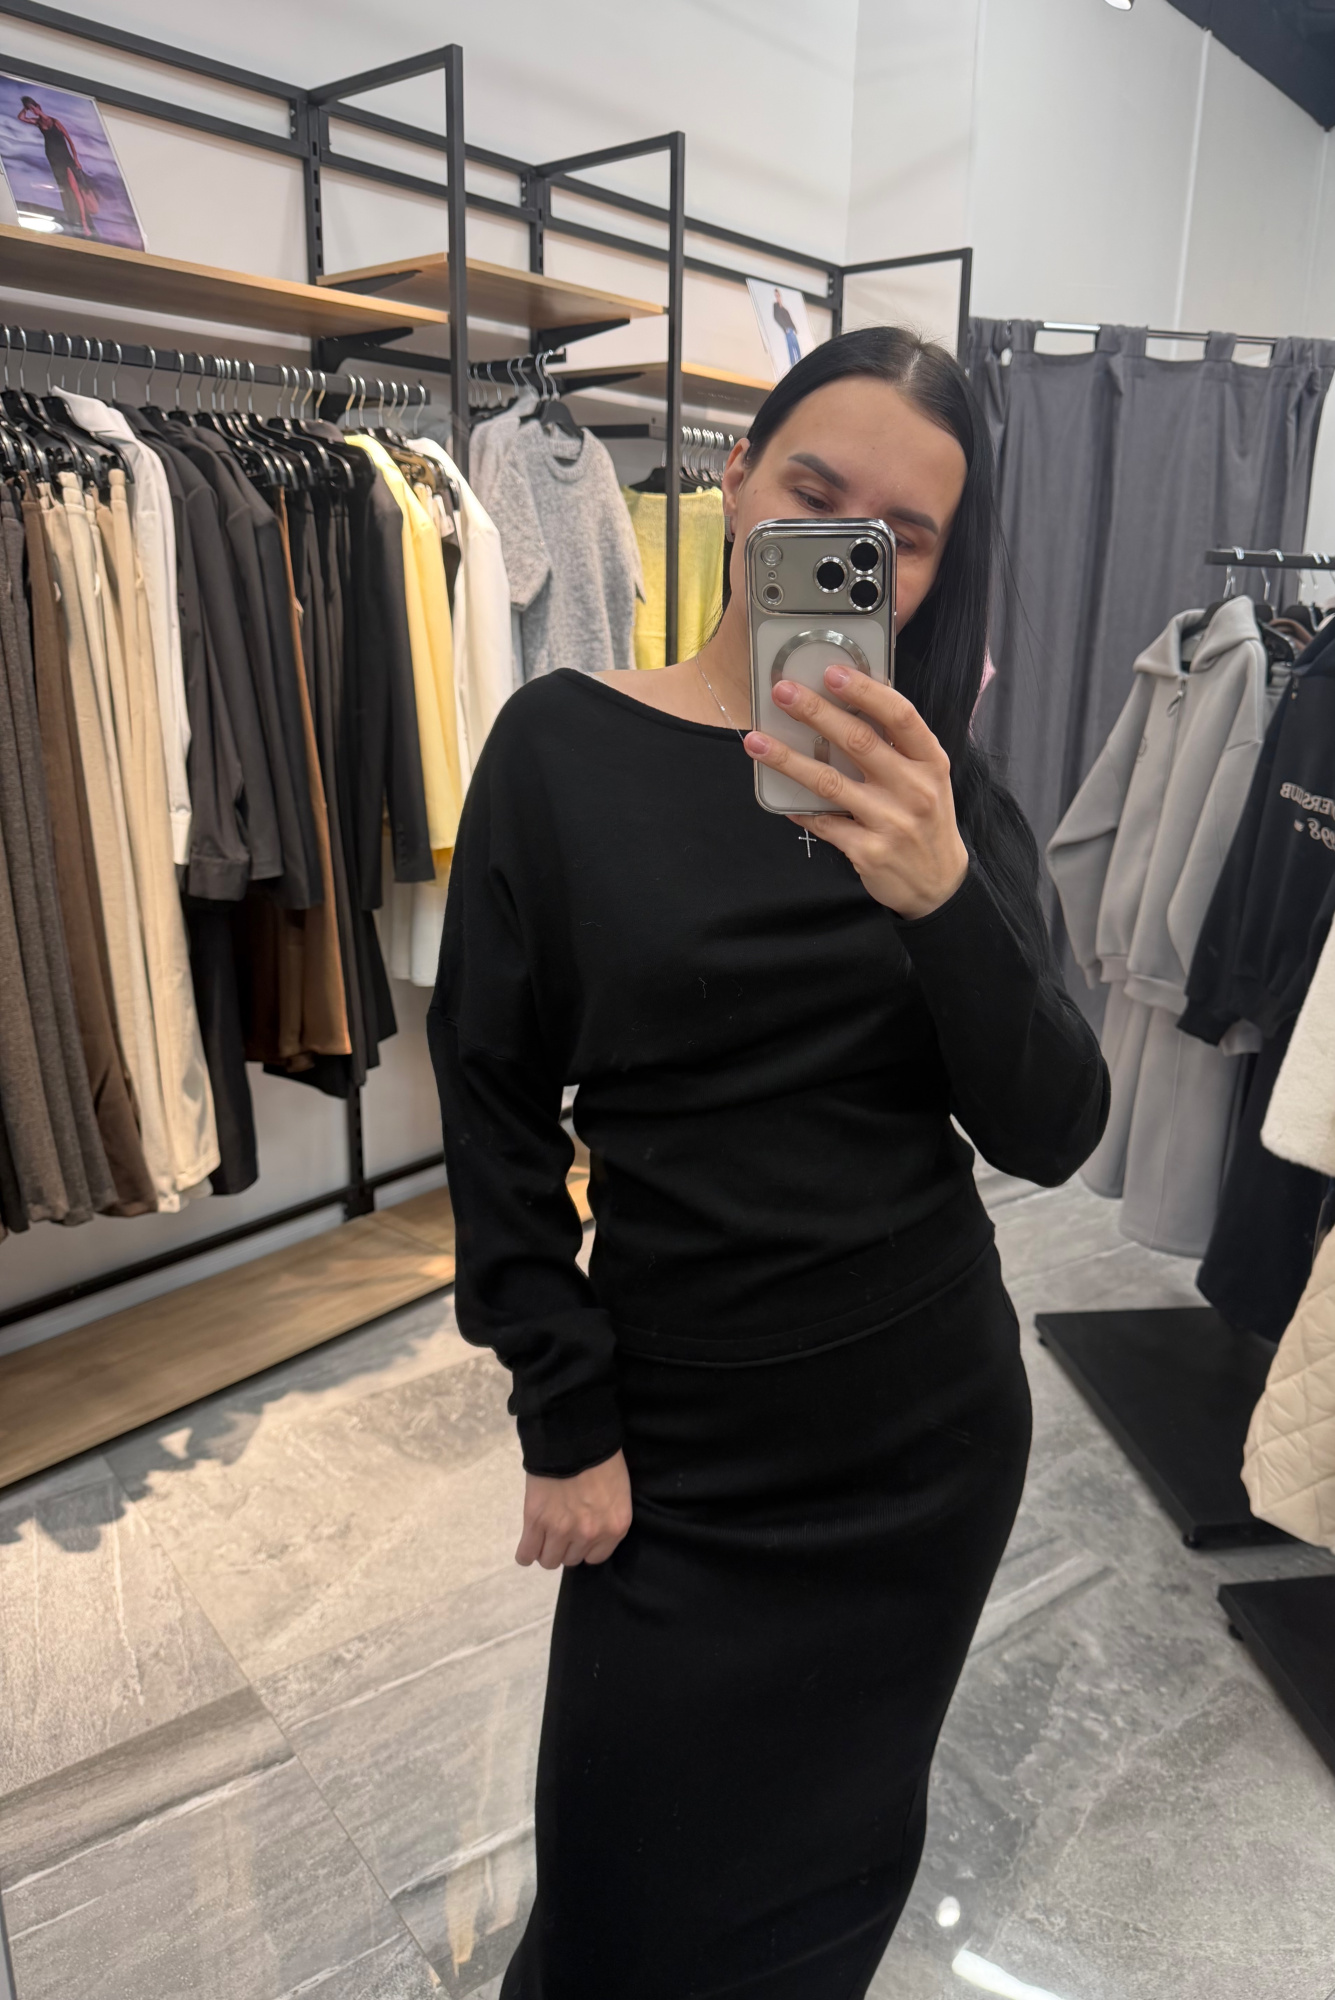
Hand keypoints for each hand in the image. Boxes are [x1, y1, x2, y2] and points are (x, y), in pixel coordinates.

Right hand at [515, 1449, 632, 1568]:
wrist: (574, 1436)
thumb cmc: (600, 1457)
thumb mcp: (616, 1491)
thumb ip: (606, 1516)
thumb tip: (590, 1531)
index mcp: (615, 1527)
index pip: (596, 1558)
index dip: (585, 1546)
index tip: (579, 1536)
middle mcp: (590, 1535)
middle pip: (571, 1559)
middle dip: (566, 1546)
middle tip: (561, 1527)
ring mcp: (562, 1530)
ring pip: (549, 1560)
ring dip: (546, 1550)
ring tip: (543, 1536)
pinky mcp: (537, 1521)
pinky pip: (527, 1553)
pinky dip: (525, 1554)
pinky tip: (527, 1548)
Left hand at [744, 667, 968, 919]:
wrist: (938, 885)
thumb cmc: (926, 821)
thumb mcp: (928, 780)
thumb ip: (898, 749)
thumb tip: (848, 707)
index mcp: (931, 763)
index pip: (900, 716)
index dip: (866, 691)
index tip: (832, 672)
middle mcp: (914, 789)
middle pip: (859, 741)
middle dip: (816, 712)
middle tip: (782, 693)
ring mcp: (890, 822)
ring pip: (829, 782)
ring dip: (788, 759)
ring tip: (756, 741)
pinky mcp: (868, 851)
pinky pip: (823, 823)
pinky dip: (798, 808)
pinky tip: (778, 797)